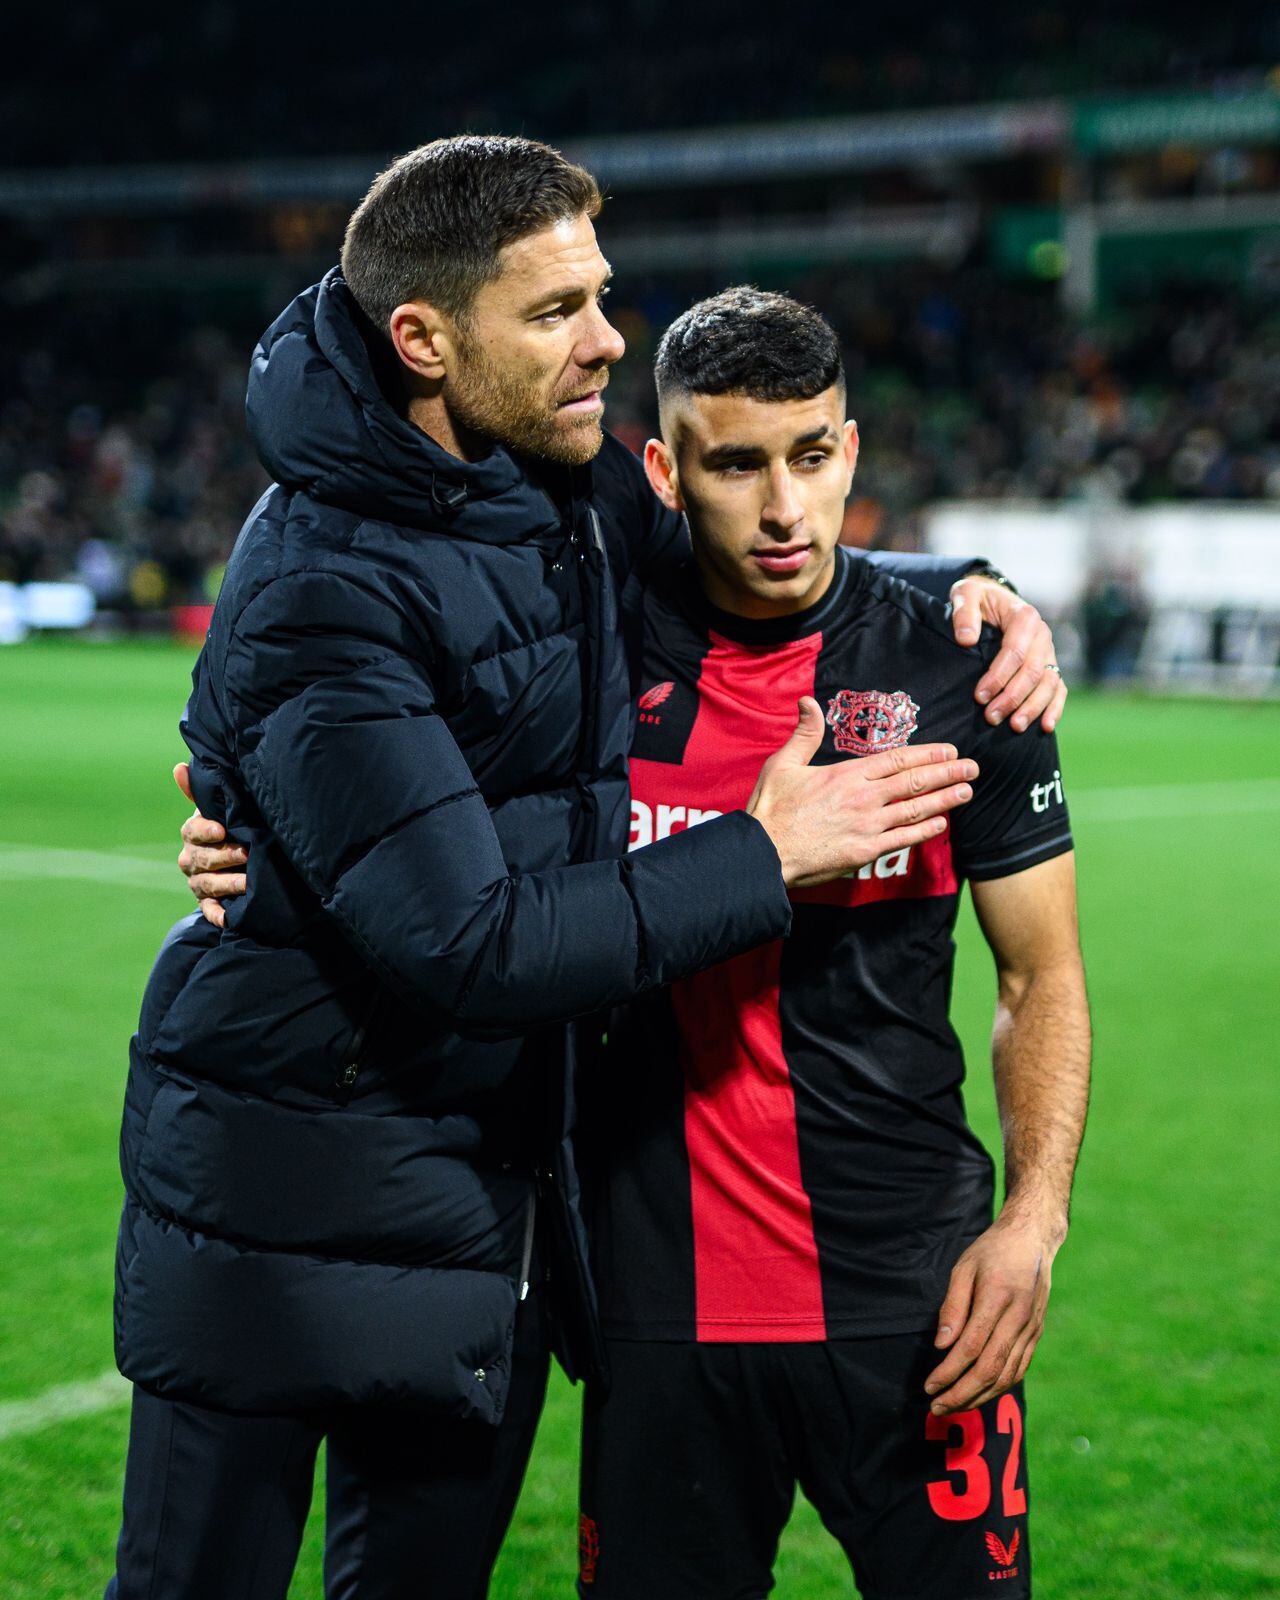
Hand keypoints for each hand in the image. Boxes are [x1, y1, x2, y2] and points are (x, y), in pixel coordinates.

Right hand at [174, 762, 247, 928]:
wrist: (233, 854)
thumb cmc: (226, 823)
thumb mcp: (216, 807)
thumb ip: (198, 791)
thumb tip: (179, 767)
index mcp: (191, 833)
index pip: (193, 831)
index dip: (206, 830)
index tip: (222, 829)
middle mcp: (190, 858)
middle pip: (203, 859)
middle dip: (224, 856)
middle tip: (246, 853)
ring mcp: (197, 881)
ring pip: (208, 884)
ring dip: (226, 884)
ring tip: (247, 882)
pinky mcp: (207, 900)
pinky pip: (209, 910)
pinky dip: (216, 915)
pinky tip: (227, 919)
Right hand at [747, 698, 976, 886]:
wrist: (764, 853)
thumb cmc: (771, 809)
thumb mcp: (782, 764)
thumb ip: (804, 734)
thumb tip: (808, 702)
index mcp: (846, 775)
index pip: (897, 760)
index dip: (927, 754)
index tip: (949, 750)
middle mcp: (863, 797)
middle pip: (914, 781)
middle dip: (947, 772)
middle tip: (973, 768)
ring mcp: (867, 826)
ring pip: (914, 808)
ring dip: (944, 799)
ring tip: (967, 791)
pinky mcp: (864, 852)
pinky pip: (903, 838)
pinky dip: (924, 830)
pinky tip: (941, 823)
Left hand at [923, 1207, 1064, 1414]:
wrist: (1032, 1239)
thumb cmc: (992, 1251)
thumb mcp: (964, 1267)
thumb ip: (952, 1307)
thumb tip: (942, 1346)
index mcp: (998, 1297)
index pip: (971, 1347)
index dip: (949, 1372)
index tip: (929, 1386)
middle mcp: (1019, 1318)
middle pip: (990, 1369)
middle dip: (961, 1394)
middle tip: (936, 1408)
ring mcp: (1031, 1329)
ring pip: (1007, 1376)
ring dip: (979, 1397)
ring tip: (953, 1407)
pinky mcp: (1037, 1335)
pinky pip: (1019, 1369)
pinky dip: (999, 1387)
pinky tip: (979, 1394)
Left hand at [949, 576, 1067, 733]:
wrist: (993, 599)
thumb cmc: (978, 599)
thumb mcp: (966, 593)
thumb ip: (964, 612)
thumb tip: (966, 638)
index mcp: (1024, 616)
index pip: (1014, 652)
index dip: (998, 677)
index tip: (979, 696)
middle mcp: (1042, 635)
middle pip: (1033, 672)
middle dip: (1013, 697)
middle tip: (991, 717)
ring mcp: (1048, 652)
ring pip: (1048, 683)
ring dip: (1033, 707)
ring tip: (1015, 727)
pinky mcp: (1050, 665)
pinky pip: (1058, 688)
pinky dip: (1055, 708)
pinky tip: (1046, 726)